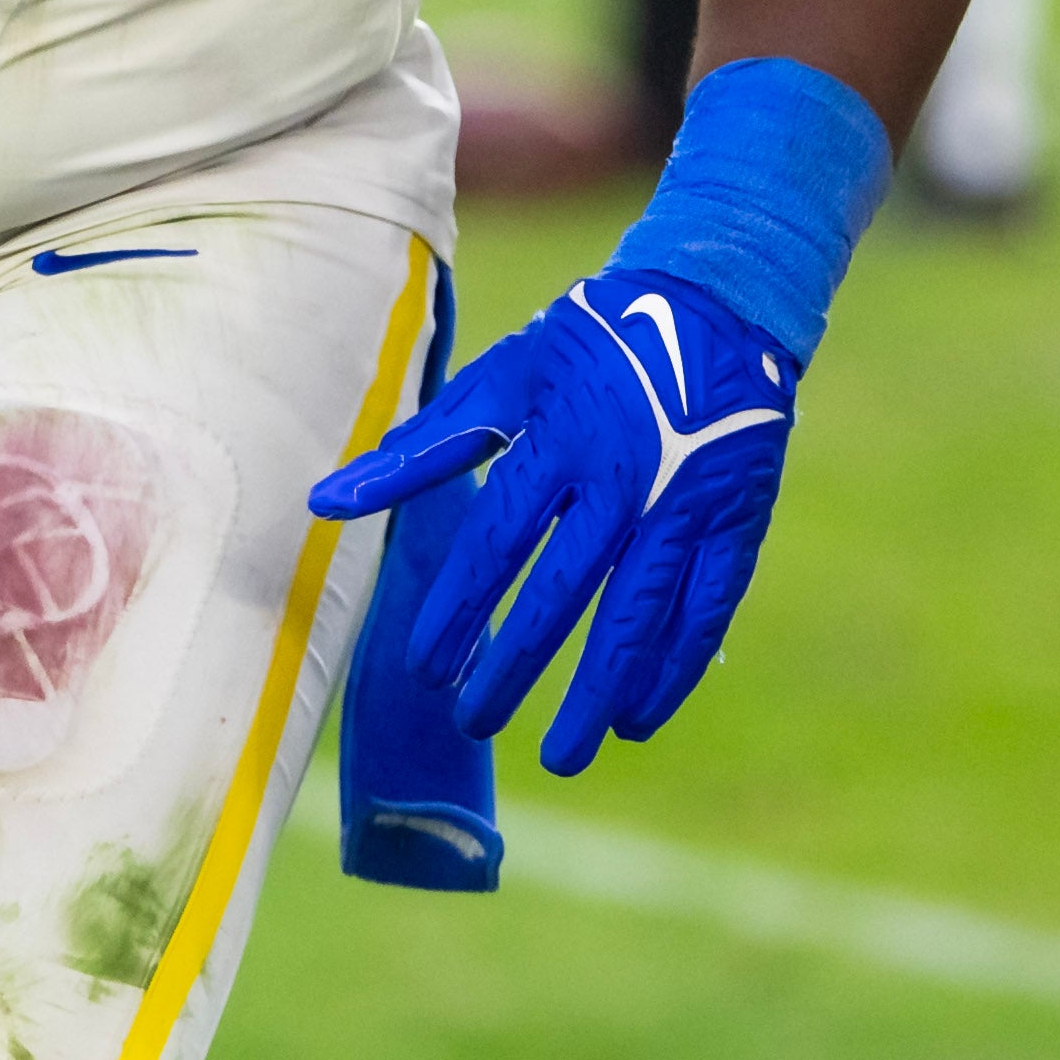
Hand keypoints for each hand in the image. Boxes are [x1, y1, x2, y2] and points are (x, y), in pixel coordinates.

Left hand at [311, 269, 799, 777]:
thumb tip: (324, 502)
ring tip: (562, 755)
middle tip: (475, 721)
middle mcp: (623, 474)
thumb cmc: (588, 346)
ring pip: (637, 616)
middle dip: (515, 666)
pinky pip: (705, 612)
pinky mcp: (735, 521)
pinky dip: (672, 670)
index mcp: (557, 436)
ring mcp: (685, 502)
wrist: (715, 303)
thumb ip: (418, 450)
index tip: (427, 671)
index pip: (496, 543)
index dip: (460, 613)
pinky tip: (636, 718)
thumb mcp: (502, 381)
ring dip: (598, 692)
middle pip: (563, 593)